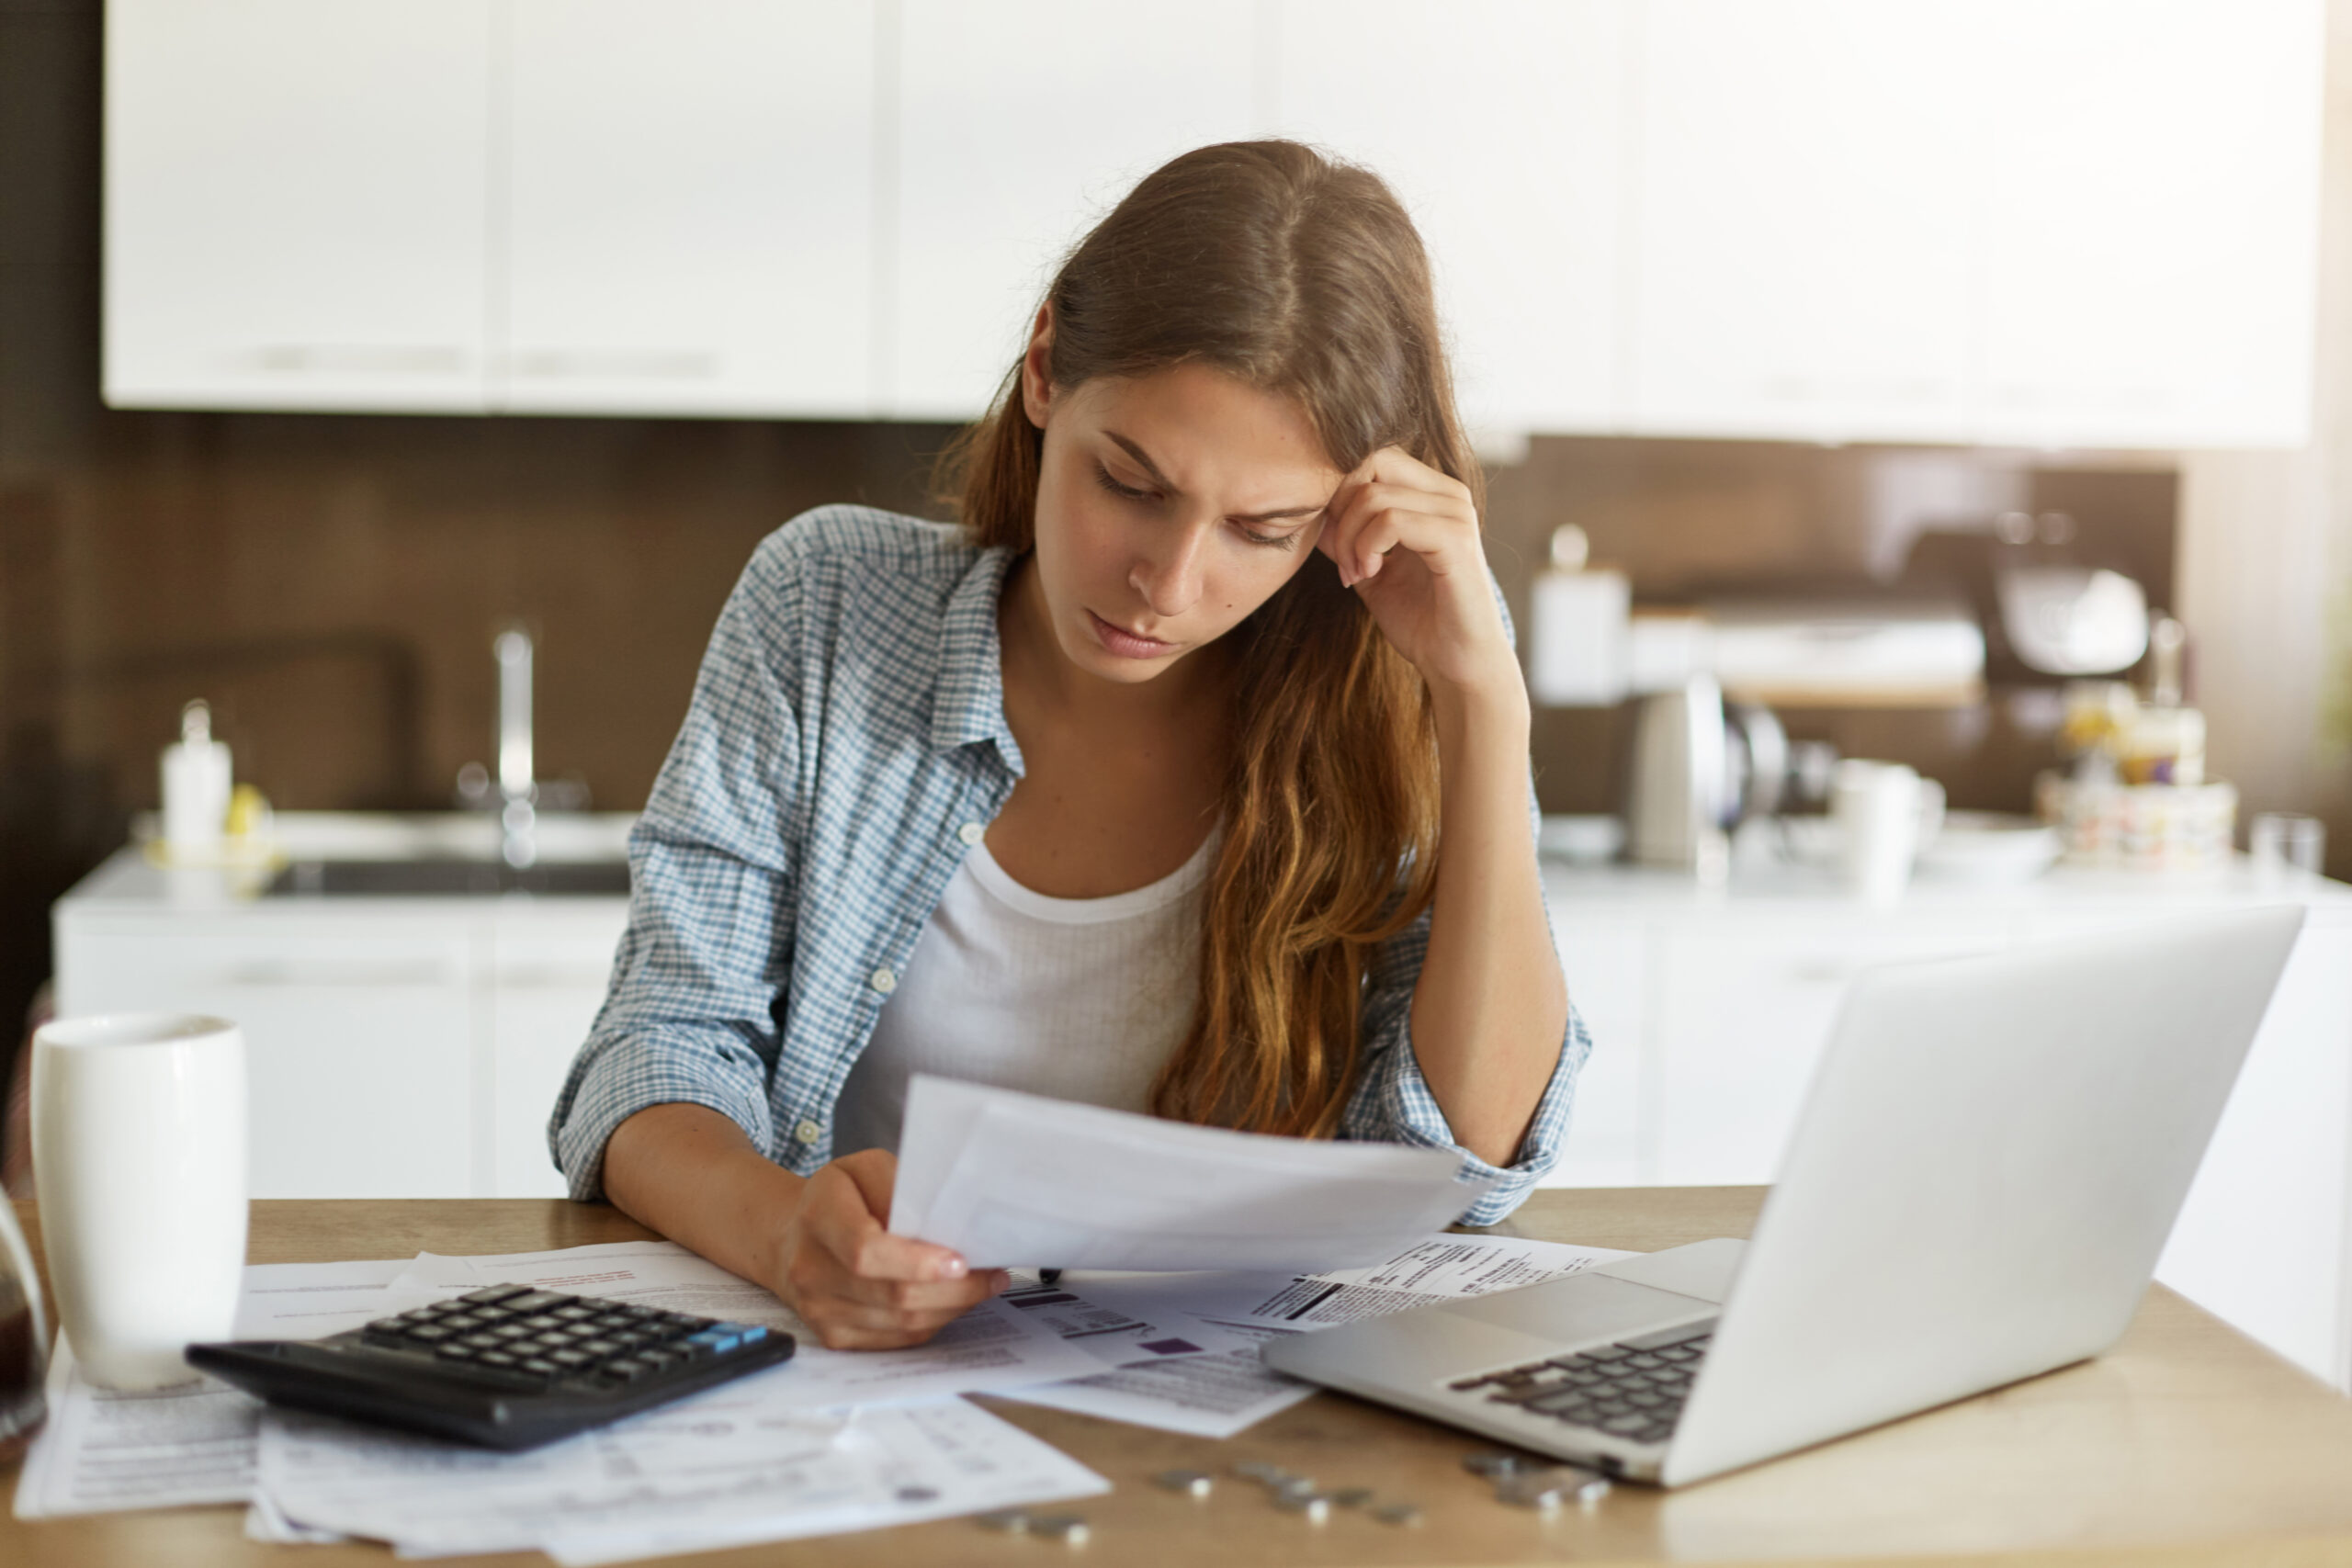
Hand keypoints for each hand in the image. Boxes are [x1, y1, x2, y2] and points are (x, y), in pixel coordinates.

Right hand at [766, 1149, 1009, 1348]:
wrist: (791, 1237)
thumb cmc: (840, 1198)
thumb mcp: (865, 1169)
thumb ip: (899, 1186)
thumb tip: (942, 1220)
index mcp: (818, 1217)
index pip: (865, 1252)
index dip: (916, 1262)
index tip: (959, 1261)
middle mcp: (811, 1270)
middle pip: (893, 1295)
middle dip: (953, 1289)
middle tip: (990, 1272)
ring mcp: (819, 1310)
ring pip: (902, 1324)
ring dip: (952, 1307)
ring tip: (980, 1284)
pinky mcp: (834, 1336)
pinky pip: (898, 1339)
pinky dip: (934, 1321)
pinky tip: (952, 1300)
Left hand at [1315, 447, 1519, 697]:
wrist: (1457, 664)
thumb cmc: (1420, 620)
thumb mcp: (1368, 570)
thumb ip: (1344, 537)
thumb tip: (1312, 510)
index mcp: (1432, 494)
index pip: (1372, 458)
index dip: (1340, 493)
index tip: (1336, 545)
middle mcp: (1449, 494)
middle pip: (1372, 463)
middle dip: (1341, 509)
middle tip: (1342, 559)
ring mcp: (1456, 513)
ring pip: (1374, 495)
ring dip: (1350, 538)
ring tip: (1356, 573)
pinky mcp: (1456, 539)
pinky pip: (1391, 520)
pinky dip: (1367, 547)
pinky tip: (1370, 574)